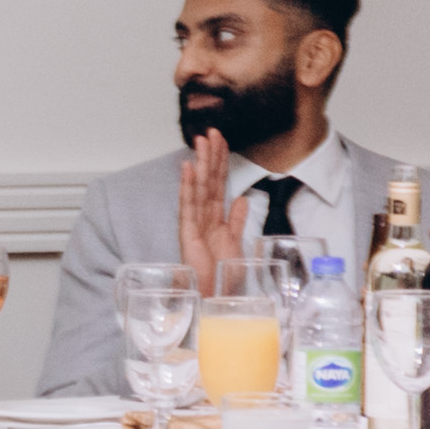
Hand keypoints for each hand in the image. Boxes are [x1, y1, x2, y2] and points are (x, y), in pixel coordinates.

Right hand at [173, 134, 236, 288]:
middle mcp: (203, 217)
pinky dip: (187, 186)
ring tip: (200, 141)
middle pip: (209, 181)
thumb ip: (236, 220)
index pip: (219, 184)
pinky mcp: (187, 232)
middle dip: (211, 156)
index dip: (221, 163)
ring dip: (200, 163)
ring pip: (199, 188)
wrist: (213, 296)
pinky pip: (188, 205)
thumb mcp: (235, 242)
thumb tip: (241, 198)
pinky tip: (188, 168)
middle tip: (211, 132)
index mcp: (215, 218)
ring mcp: (194, 223)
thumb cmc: (221, 274)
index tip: (222, 141)